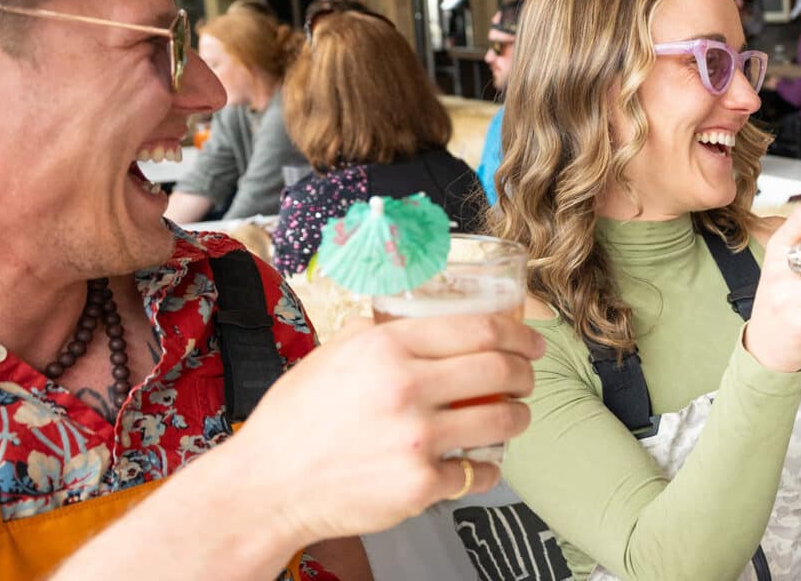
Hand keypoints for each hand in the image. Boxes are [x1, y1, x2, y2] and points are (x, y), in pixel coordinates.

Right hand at [226, 314, 545, 543]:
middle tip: (528, 379)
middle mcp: (406, 388)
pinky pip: (480, 472)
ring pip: (503, 420)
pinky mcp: (420, 484)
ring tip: (514, 417)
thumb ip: (379, 333)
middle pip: (501, 370)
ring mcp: (416, 439)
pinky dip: (489, 468)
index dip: (519, 334)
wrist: (266, 486)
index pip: (479, 330)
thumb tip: (420, 315)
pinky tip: (480, 463)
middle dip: (527, 373)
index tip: (533, 342)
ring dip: (519, 417)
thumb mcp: (332, 355)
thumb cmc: (295, 420)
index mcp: (386, 347)